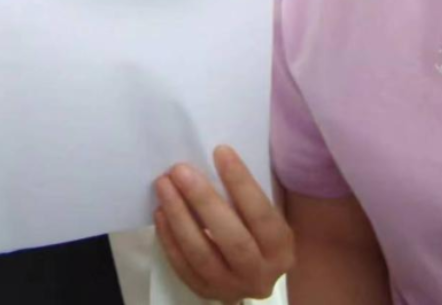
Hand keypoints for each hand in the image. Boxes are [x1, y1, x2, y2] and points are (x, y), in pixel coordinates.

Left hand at [154, 146, 293, 302]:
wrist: (253, 274)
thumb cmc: (258, 230)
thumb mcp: (267, 214)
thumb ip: (251, 193)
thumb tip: (219, 154)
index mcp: (281, 249)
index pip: (262, 215)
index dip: (241, 183)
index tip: (220, 151)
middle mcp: (259, 274)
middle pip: (232, 239)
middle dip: (203, 201)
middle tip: (180, 170)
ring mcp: (230, 287)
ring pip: (202, 255)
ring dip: (179, 216)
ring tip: (164, 184)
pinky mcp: (205, 292)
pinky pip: (183, 266)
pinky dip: (169, 239)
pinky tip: (160, 211)